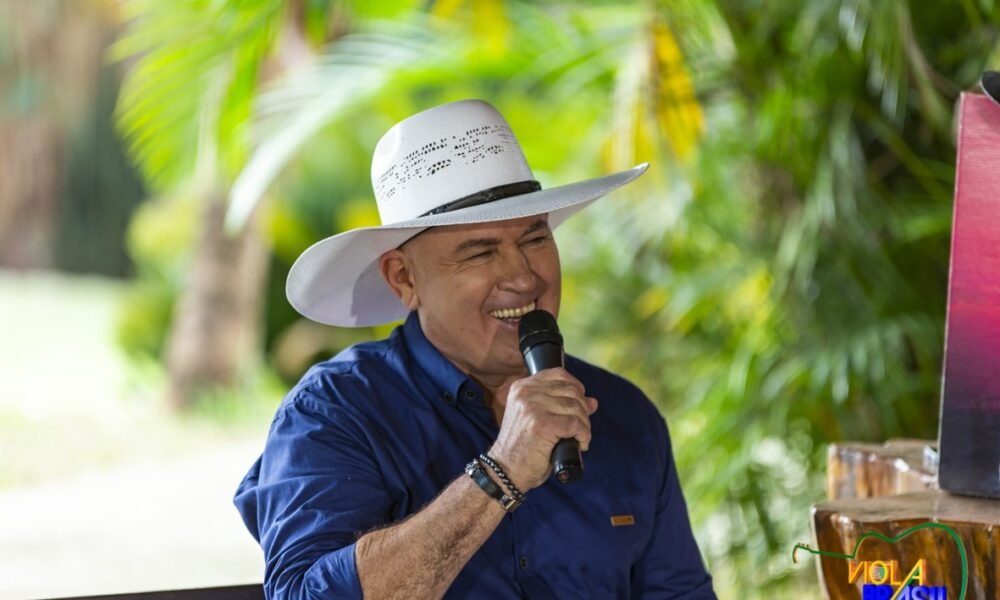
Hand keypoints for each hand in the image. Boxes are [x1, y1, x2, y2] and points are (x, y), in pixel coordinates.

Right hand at [488, 368, 597, 491]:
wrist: (506, 471)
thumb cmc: (523, 448)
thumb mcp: (538, 420)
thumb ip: (561, 406)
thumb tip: (593, 401)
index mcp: (521, 387)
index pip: (559, 374)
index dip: (576, 388)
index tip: (580, 405)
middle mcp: (525, 393)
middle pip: (571, 390)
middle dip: (583, 409)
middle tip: (581, 427)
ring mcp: (533, 407)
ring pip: (576, 407)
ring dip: (584, 425)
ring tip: (580, 438)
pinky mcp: (543, 424)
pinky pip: (576, 424)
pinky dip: (584, 435)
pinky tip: (581, 444)